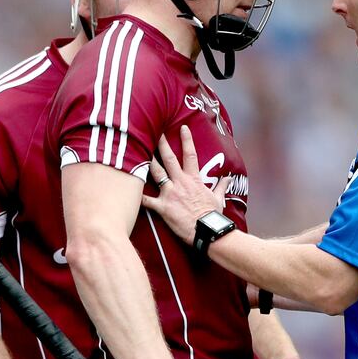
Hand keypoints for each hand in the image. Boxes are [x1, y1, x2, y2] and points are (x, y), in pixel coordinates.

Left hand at [141, 125, 228, 245]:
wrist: (207, 230)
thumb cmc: (212, 215)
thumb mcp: (218, 198)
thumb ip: (221, 186)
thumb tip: (228, 178)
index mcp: (194, 179)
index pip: (190, 154)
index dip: (186, 140)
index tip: (182, 128)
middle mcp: (181, 182)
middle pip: (169, 159)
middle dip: (162, 144)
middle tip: (155, 133)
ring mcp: (171, 193)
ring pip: (156, 173)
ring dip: (148, 162)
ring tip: (139, 152)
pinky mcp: (163, 207)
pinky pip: (147, 200)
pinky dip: (138, 196)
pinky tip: (128, 190)